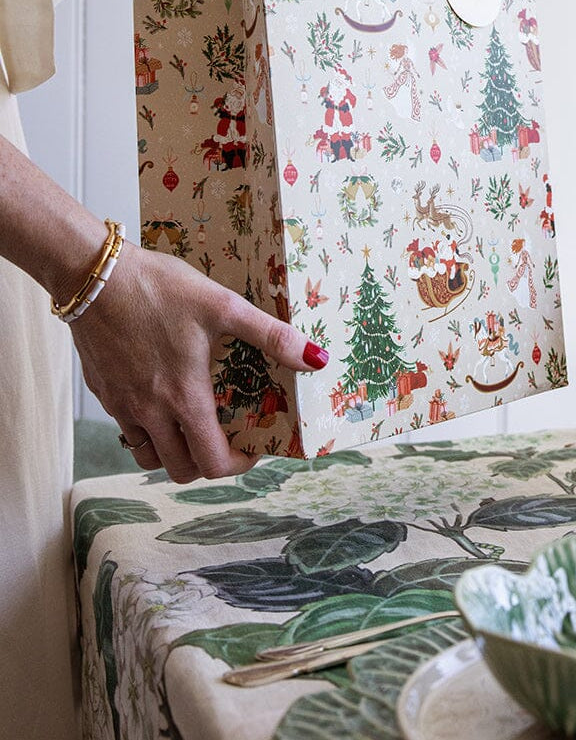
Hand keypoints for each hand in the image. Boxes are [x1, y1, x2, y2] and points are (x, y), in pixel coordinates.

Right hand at [70, 242, 328, 481]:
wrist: (93, 274)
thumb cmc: (158, 287)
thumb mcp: (224, 306)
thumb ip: (271, 335)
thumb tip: (315, 358)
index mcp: (183, 397)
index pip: (211, 463)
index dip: (238, 465)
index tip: (254, 445)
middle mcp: (149, 411)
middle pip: (180, 469)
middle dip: (209, 462)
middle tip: (228, 435)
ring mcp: (121, 405)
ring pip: (149, 456)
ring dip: (175, 451)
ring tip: (196, 422)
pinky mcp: (103, 391)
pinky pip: (127, 430)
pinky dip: (149, 431)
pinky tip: (163, 397)